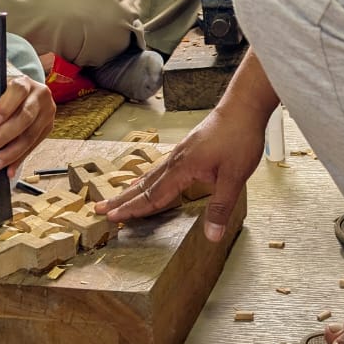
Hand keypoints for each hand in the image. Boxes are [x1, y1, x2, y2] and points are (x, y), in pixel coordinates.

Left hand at [0, 74, 54, 175]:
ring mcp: (48, 113)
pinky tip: (8, 170)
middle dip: (4, 136)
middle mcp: (41, 96)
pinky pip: (32, 147)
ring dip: (10, 154)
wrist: (23, 94)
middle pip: (25, 118)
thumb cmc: (6, 94)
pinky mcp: (48, 128)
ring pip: (30, 136)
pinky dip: (19, 159)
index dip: (6, 107)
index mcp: (26, 82)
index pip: (18, 92)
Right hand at [97, 101, 264, 240]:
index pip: (153, 195)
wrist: (243, 106)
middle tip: (100, 209)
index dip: (133, 209)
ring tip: (117, 197)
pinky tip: (148, 178)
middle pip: (144, 184)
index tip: (112, 218)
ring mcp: (180, 152)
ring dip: (132, 188)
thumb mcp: (234, 177)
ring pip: (151, 174)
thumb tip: (211, 236)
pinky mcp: (187, 147)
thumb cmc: (239, 137)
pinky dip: (148, 177)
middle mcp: (175, 160)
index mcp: (182, 168)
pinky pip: (160, 167)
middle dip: (122, 199)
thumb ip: (220, 207)